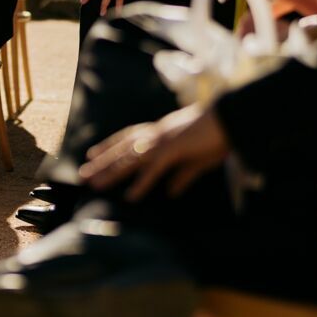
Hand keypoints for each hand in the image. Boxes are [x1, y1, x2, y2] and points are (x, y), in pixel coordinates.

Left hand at [78, 103, 227, 199]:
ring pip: (132, 159)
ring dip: (112, 172)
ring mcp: (164, 141)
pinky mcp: (174, 149)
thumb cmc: (218, 136)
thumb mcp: (197, 160)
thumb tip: (171, 192)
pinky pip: (154, 170)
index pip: (130, 137)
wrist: (232, 120)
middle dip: (103, 162)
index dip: (111, 146)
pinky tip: (131, 196)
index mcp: (162, 131)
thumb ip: (182, 176)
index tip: (93, 154)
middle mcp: (158, 134)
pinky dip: (141, 183)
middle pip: (124, 149)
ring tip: (95, 185)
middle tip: (83, 174)